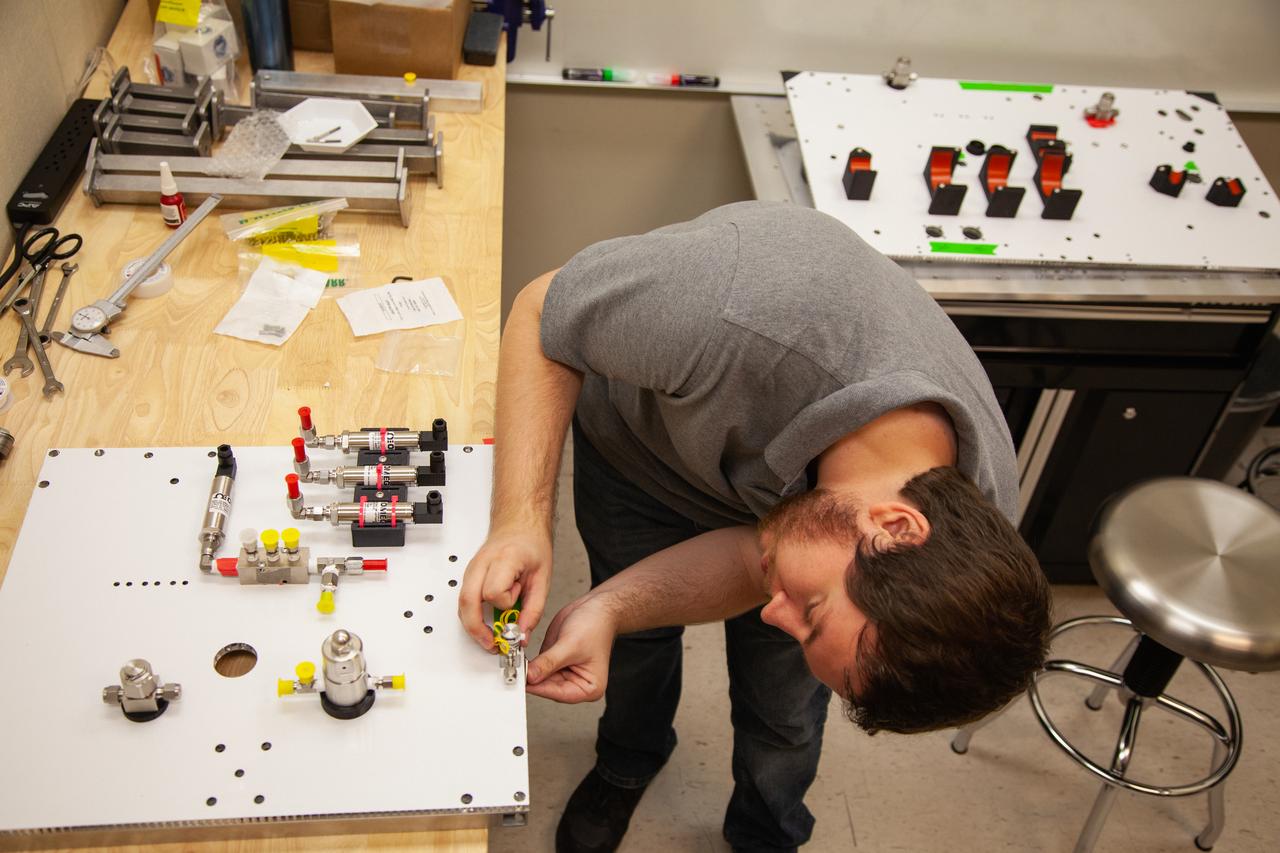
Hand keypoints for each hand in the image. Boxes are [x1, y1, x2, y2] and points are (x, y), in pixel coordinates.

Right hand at [458, 528, 552, 649]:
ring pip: (462, 604)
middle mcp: (482, 564)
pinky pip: (465, 600)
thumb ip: (534, 609)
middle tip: (492, 643)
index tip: (517, 604)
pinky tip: (487, 617)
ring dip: (474, 623)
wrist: (520, 524)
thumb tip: (523, 634)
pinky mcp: (469, 575)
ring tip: (491, 634)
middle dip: (477, 629)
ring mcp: (472, 569)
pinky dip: (474, 613)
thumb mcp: (542, 578)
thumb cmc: (532, 544)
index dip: (505, 604)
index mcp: (504, 560)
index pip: (493, 592)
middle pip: (467, 602)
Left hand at [525, 594, 617, 702]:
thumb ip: (549, 662)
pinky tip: (521, 657)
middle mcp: (577, 683)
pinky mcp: (554, 662)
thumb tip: (530, 677)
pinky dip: (529, 662)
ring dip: (528, 670)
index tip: (522, 681)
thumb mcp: (571, 645)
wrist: (597, 607)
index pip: (559, 693)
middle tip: (515, 669)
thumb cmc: (596, 625)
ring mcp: (564, 673)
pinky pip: (538, 666)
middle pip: (547, 687)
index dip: (539, 687)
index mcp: (589, 687)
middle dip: (532, 678)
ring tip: (517, 661)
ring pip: (540, 678)